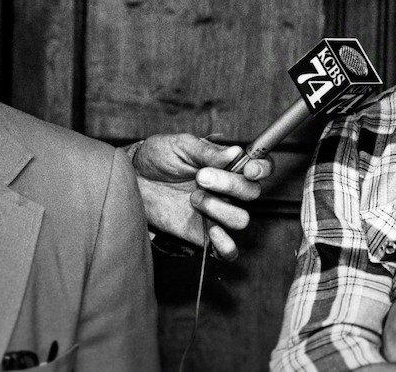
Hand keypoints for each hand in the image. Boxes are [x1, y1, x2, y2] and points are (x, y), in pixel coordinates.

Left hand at [131, 133, 272, 261]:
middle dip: (229, 184)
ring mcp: (217, 213)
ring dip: (220, 208)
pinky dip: (227, 246)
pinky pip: (227, 250)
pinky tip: (213, 232)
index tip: (247, 168)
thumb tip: (235, 152)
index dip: (262, 169)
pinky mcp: (203, 234)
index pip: (260, 167)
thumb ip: (207, 152)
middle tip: (200, 177)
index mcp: (228, 164)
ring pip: (241, 219)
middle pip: (252, 193)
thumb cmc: (158, 158)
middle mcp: (228, 190)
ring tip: (193, 198)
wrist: (134, 179)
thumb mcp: (180, 146)